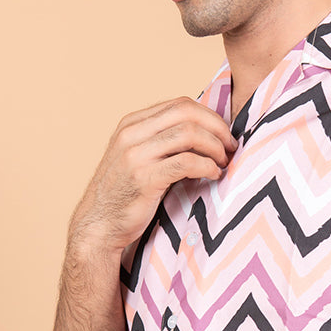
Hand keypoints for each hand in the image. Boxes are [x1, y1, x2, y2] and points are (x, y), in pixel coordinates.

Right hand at [70, 96, 237, 255]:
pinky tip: (214, 174)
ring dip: (215, 147)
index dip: (209, 117)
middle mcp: (131, 134)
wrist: (99, 226)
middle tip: (231, 147)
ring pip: (188, 134)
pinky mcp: (144, 178)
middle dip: (217, 128)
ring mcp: (136, 155)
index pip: (180, 104)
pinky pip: (186, 162)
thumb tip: (204, 133)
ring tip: (223, 162)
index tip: (224, 135)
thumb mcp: (137, 157)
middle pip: (187, 113)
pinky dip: (207, 166)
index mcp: (131, 123)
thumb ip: (161, 141)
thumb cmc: (125, 194)